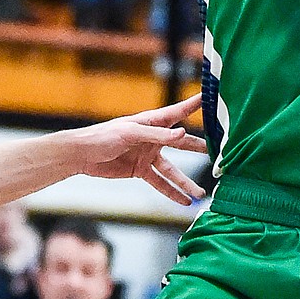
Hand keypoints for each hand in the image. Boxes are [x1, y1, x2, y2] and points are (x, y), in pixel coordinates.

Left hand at [69, 95, 206, 205]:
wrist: (82, 155)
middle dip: (198, 148)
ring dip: (185, 182)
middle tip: (217, 153)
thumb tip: (183, 132)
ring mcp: (148, 155)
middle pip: (181, 143)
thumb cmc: (102, 136)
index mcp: (151, 122)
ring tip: (201, 193)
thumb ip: (157, 135)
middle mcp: (153, 138)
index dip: (194, 105)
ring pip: (173, 170)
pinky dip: (171, 192)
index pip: (178, 113)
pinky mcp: (140, 171)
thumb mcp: (130, 133)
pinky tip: (183, 201)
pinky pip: (159, 183)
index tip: (210, 97)